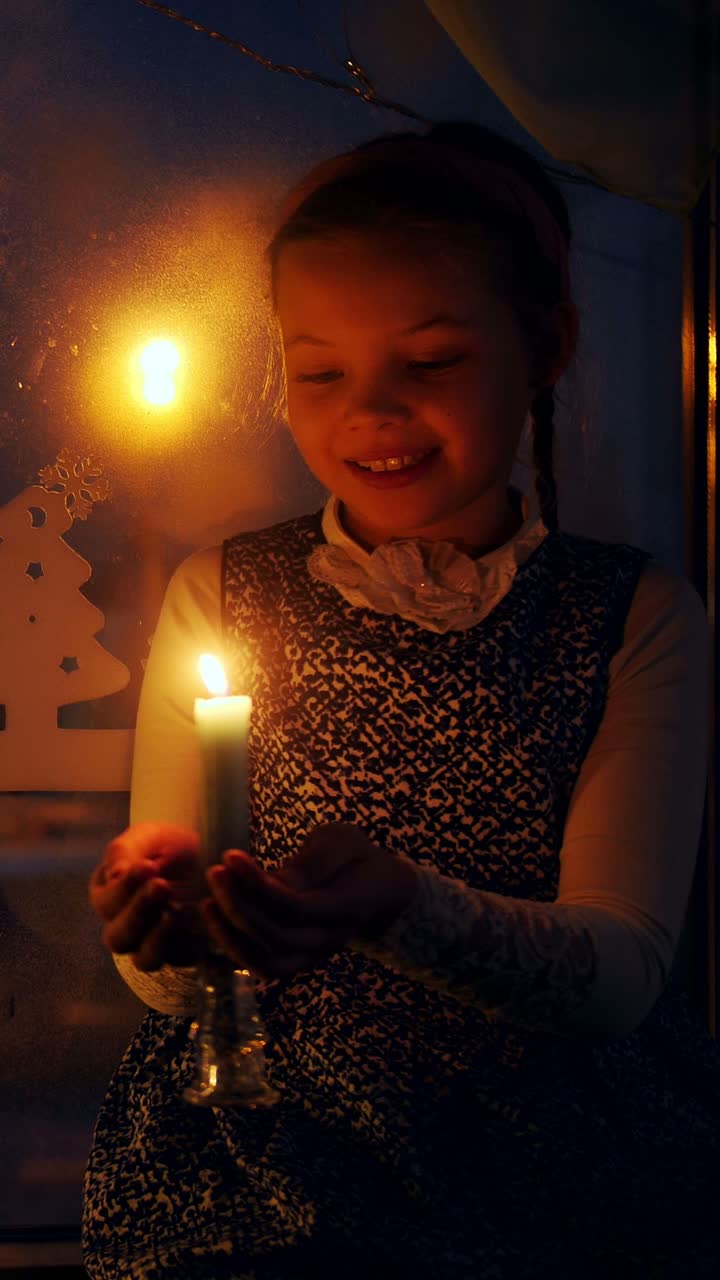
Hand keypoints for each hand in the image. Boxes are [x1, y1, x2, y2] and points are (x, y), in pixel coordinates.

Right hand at [89, 822, 206, 970]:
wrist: (209, 852)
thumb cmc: (169, 844)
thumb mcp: (148, 838)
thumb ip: (125, 851)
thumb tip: (114, 874)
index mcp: (108, 895)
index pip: (106, 902)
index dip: (125, 887)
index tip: (149, 866)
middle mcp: (124, 926)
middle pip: (118, 937)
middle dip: (139, 912)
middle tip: (162, 885)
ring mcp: (151, 944)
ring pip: (144, 959)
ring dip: (158, 937)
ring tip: (177, 910)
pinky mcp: (183, 951)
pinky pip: (180, 960)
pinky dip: (189, 946)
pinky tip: (197, 923)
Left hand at [202, 821, 418, 979]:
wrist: (378, 888)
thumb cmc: (355, 856)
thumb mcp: (343, 841)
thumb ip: (314, 861)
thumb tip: (277, 882)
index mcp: (347, 905)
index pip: (297, 906)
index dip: (258, 885)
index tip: (230, 856)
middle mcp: (331, 938)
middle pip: (278, 937)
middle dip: (238, 906)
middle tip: (215, 872)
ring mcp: (314, 955)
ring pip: (267, 963)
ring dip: (231, 934)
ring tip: (208, 900)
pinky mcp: (298, 960)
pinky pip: (262, 967)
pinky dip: (235, 947)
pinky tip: (216, 917)